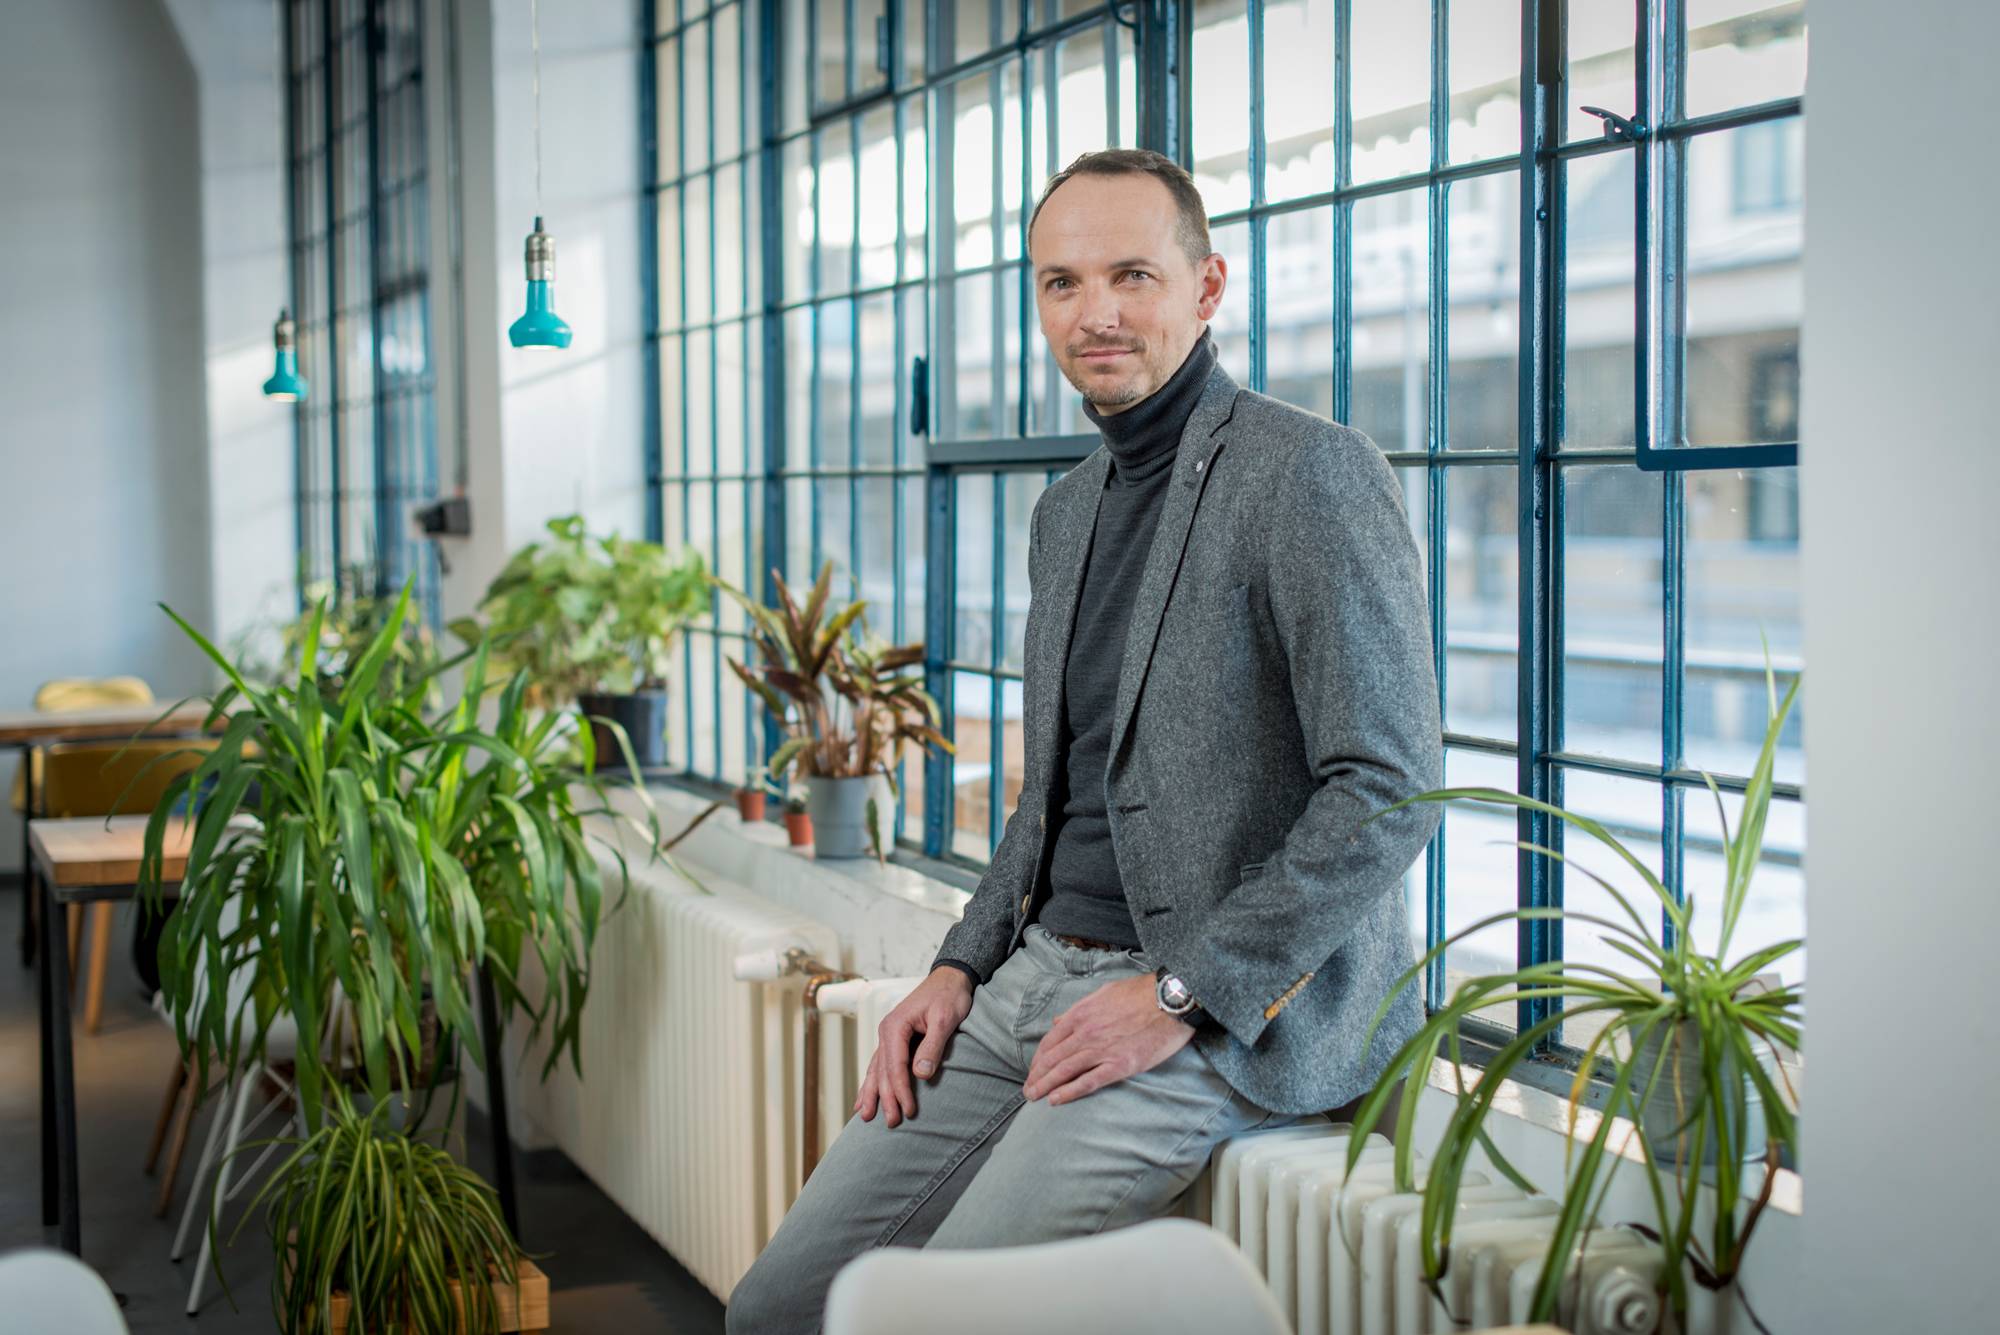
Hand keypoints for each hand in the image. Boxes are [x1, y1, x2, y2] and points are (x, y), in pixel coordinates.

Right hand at [855, 965, 974, 1127]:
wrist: (951, 977)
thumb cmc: (949, 995)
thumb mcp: (945, 1019)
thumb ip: (932, 1046)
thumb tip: (920, 1074)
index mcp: (895, 1026)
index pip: (895, 1065)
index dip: (901, 1090)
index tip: (908, 1110)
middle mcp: (887, 1031)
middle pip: (883, 1071)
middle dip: (885, 1098)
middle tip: (891, 1123)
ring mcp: (889, 1035)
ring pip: (876, 1069)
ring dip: (873, 1093)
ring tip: (865, 1116)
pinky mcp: (896, 1039)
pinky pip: (881, 1064)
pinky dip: (873, 1080)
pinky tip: (866, 1095)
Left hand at [1023, 974, 1193, 1104]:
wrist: (1169, 1000)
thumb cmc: (1140, 993)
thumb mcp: (1104, 992)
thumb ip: (1080, 1008)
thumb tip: (1059, 1021)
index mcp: (1082, 1014)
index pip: (1051, 1040)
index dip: (1039, 1058)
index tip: (1034, 1069)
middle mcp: (1086, 1032)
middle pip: (1053, 1058)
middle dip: (1037, 1076)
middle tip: (1028, 1090)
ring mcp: (1101, 1050)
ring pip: (1065, 1071)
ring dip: (1046, 1086)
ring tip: (1034, 1097)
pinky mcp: (1119, 1065)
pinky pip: (1088, 1082)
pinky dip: (1069, 1092)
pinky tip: (1056, 1100)